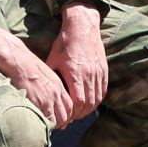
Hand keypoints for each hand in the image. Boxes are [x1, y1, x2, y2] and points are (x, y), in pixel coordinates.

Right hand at [0, 21, 74, 127]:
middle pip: (66, 113)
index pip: (69, 104)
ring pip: (59, 119)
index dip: (68, 114)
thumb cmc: (27, 65)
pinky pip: (48, 119)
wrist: (18, 61)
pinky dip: (48, 125)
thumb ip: (49, 85)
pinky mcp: (39, 102)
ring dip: (56, 125)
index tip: (64, 119)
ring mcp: (48, 98)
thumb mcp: (44, 73)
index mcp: (58, 85)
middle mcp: (56, 92)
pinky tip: (43, 127)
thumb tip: (46, 93)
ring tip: (51, 129)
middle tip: (59, 127)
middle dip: (63, 122)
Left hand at [44, 3, 107, 122]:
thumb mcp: (52, 60)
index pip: (77, 102)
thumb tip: (43, 93)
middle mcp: (89, 74)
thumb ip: (51, 77)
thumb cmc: (64, 43)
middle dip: (80, 115)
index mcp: (75, 73)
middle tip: (72, 119)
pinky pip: (103, 90)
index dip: (72, 114)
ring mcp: (98, 72)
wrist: (82, 26)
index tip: (66, 118)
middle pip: (88, 104)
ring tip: (80, 113)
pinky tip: (90, 103)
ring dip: (89, 109)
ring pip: (97, 99)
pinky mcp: (104, 69)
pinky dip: (97, 100)